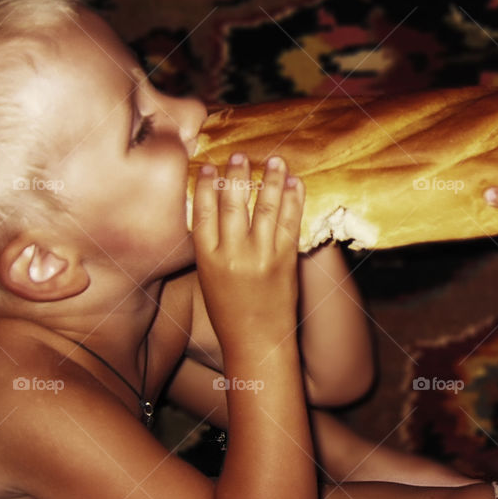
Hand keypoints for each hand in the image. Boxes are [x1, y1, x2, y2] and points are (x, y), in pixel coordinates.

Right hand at [192, 154, 304, 353]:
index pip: (204, 211)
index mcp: (208, 259)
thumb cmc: (230, 313)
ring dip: (270, 179)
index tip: (208, 167)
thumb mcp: (209, 278)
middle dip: (237, 175)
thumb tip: (214, 207)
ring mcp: (262, 255)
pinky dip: (293, 199)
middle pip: (233, 203)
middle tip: (239, 156)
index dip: (205, 185)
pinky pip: (290, 222)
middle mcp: (234, 254)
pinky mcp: (287, 260)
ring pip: (266, 207)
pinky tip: (293, 183)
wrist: (258, 342)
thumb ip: (212, 245)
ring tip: (274, 160)